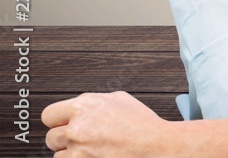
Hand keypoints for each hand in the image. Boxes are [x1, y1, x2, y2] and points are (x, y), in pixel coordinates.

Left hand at [42, 91, 170, 157]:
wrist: (154, 144)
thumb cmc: (141, 123)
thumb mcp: (119, 99)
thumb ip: (94, 102)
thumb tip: (80, 107)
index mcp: (84, 105)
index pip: (49, 115)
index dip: (57, 121)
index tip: (63, 125)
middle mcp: (77, 126)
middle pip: (51, 137)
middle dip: (63, 139)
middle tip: (80, 140)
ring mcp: (78, 147)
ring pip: (57, 155)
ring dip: (70, 154)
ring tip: (89, 150)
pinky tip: (93, 156)